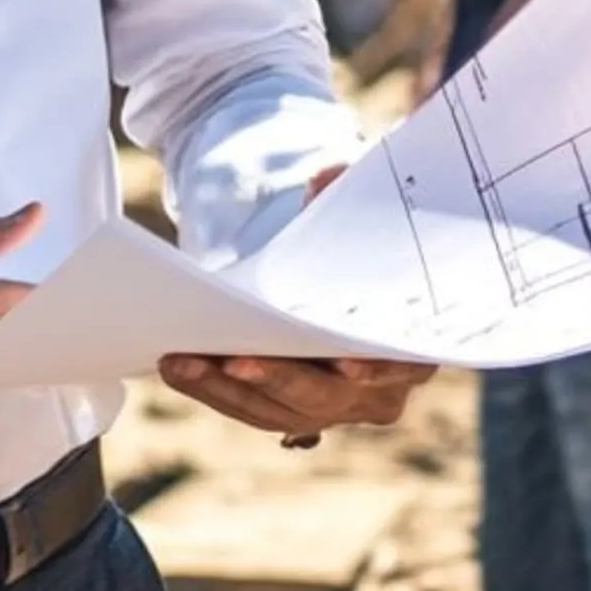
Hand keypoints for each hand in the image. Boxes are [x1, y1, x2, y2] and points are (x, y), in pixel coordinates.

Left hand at [157, 161, 432, 438]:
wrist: (336, 285)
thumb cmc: (356, 253)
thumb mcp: (356, 218)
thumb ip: (346, 196)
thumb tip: (327, 177)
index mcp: (412, 347)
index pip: (404, 364)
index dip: (378, 367)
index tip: (347, 363)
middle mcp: (376, 392)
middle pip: (326, 397)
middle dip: (278, 378)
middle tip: (235, 360)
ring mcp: (331, 409)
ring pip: (278, 411)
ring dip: (226, 388)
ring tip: (181, 361)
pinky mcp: (289, 412)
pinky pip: (250, 408)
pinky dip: (213, 389)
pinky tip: (177, 366)